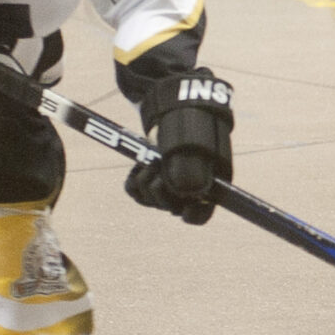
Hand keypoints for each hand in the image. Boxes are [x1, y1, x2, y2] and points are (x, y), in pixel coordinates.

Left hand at [123, 71, 234, 225]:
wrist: (174, 118)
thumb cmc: (192, 131)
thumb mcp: (197, 148)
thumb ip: (194, 170)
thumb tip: (184, 191)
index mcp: (202, 189)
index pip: (199, 216)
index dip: (193, 215)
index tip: (186, 209)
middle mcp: (181, 196)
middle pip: (169, 207)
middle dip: (162, 186)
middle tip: (161, 164)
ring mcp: (161, 192)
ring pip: (149, 198)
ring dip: (147, 177)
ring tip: (153, 159)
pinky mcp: (142, 185)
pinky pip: (132, 190)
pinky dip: (133, 177)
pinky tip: (141, 165)